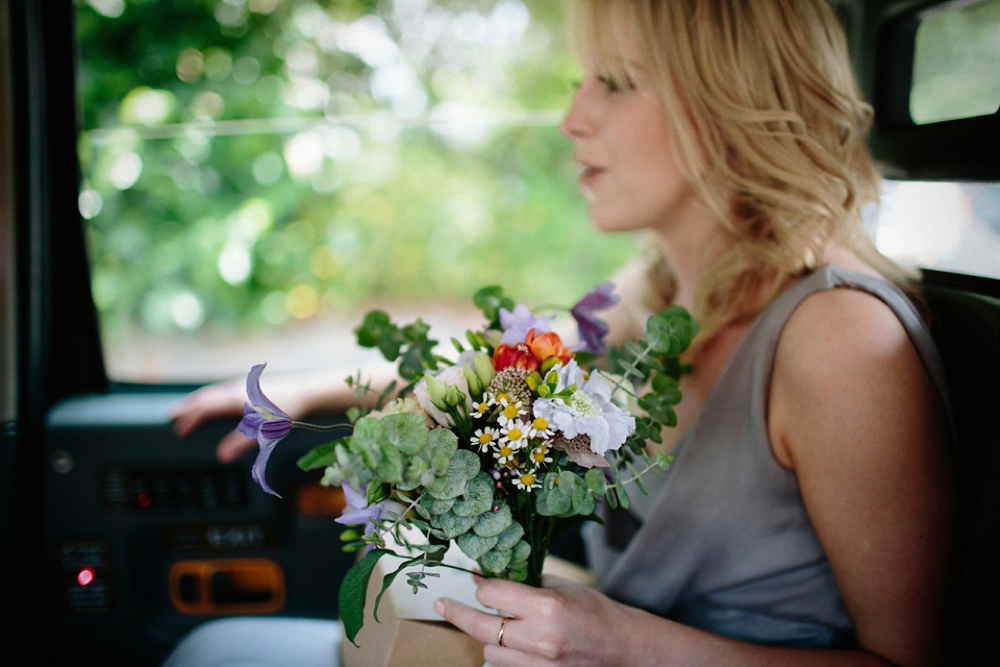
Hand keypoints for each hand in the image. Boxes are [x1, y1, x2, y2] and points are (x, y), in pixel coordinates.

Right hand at [170, 373, 311, 462]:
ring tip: (191, 408)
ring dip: (201, 400)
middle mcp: (235, 389)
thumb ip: (241, 443)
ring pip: (215, 392)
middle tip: (172, 415)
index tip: (178, 430)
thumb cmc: (287, 410)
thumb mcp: (264, 431)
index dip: (189, 419)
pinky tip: (219, 402)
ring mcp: (244, 385)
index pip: (204, 409)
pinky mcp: (252, 385)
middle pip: (205, 397)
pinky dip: (214, 397)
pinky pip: (225, 390)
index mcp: (234, 399)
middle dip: (189, 407)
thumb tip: (221, 456)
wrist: (308, 391)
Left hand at [435, 574, 650, 666]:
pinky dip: (504, 656)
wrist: (627, 650)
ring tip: (496, 626)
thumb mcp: (564, 587)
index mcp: (546, 607)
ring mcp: (540, 665)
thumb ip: (528, 583)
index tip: (475, 579)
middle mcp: (539, 638)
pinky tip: (511, 645)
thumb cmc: (598, 613)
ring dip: (488, 638)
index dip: (481, 585)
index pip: (492, 594)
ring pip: (489, 653)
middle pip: (480, 627)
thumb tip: (493, 576)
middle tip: (441, 604)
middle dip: (456, 612)